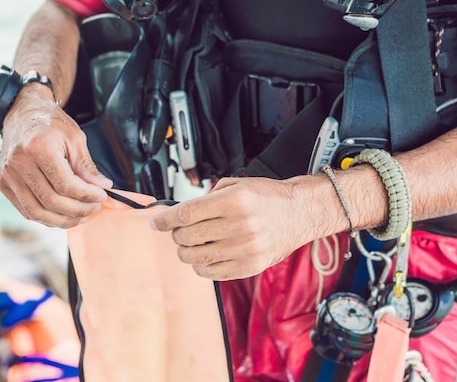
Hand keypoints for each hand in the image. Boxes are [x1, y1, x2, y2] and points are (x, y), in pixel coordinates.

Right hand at [0, 86, 112, 227]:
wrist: (22, 113)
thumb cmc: (51, 123)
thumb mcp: (75, 137)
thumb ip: (87, 165)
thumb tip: (103, 187)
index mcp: (38, 146)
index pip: (65, 185)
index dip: (87, 196)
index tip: (102, 196)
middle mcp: (18, 162)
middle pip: (51, 201)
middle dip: (78, 210)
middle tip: (94, 208)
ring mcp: (6, 174)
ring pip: (36, 212)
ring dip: (63, 220)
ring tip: (82, 216)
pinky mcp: (2, 183)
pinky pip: (25, 210)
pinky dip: (46, 218)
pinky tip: (63, 215)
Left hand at [149, 177, 311, 279]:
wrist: (300, 213)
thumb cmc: (267, 197)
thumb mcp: (237, 185)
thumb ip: (207, 198)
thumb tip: (177, 214)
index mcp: (234, 200)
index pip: (186, 213)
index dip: (165, 219)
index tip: (156, 222)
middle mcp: (240, 225)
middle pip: (188, 236)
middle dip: (176, 234)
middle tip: (178, 230)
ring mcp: (246, 248)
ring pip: (196, 257)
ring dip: (185, 251)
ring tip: (190, 244)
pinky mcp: (250, 266)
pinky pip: (212, 273)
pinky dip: (201, 266)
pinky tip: (204, 255)